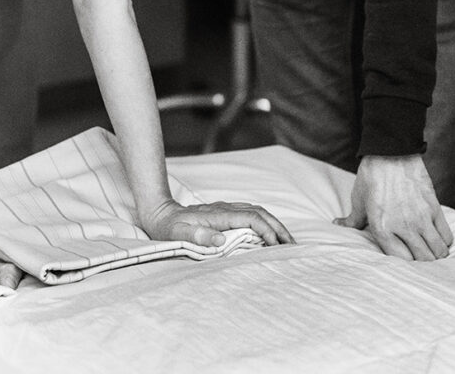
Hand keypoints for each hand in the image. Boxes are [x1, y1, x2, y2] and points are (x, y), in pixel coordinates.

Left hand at [140, 198, 294, 247]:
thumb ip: (196, 236)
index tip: (276, 247)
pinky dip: (266, 223)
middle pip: (259, 213)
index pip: (250, 218)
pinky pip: (251, 214)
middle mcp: (225, 208)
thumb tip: (221, 240)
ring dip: (275, 225)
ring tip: (288, 242)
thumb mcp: (177, 234)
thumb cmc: (169, 227)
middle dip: (278, 228)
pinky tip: (271, 234)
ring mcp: (226, 209)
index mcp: (218, 214)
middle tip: (293, 246)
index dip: (266, 231)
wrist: (160, 213)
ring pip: (258, 212)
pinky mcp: (226, 212)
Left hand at [334, 154, 452, 260]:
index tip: (404, 261)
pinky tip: (436, 237)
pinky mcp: (434, 208)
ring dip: (435, 254)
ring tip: (430, 251)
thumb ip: (352, 219)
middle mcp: (403, 226)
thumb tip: (338, 225)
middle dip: (422, 264)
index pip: (401, 262)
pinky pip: (446, 235)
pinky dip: (444, 241)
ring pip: (438, 251)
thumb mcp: (358, 198)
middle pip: (423, 260)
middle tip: (420, 258)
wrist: (391, 152)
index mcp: (381, 227)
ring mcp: (421, 218)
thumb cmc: (371, 175)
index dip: (404, 265)